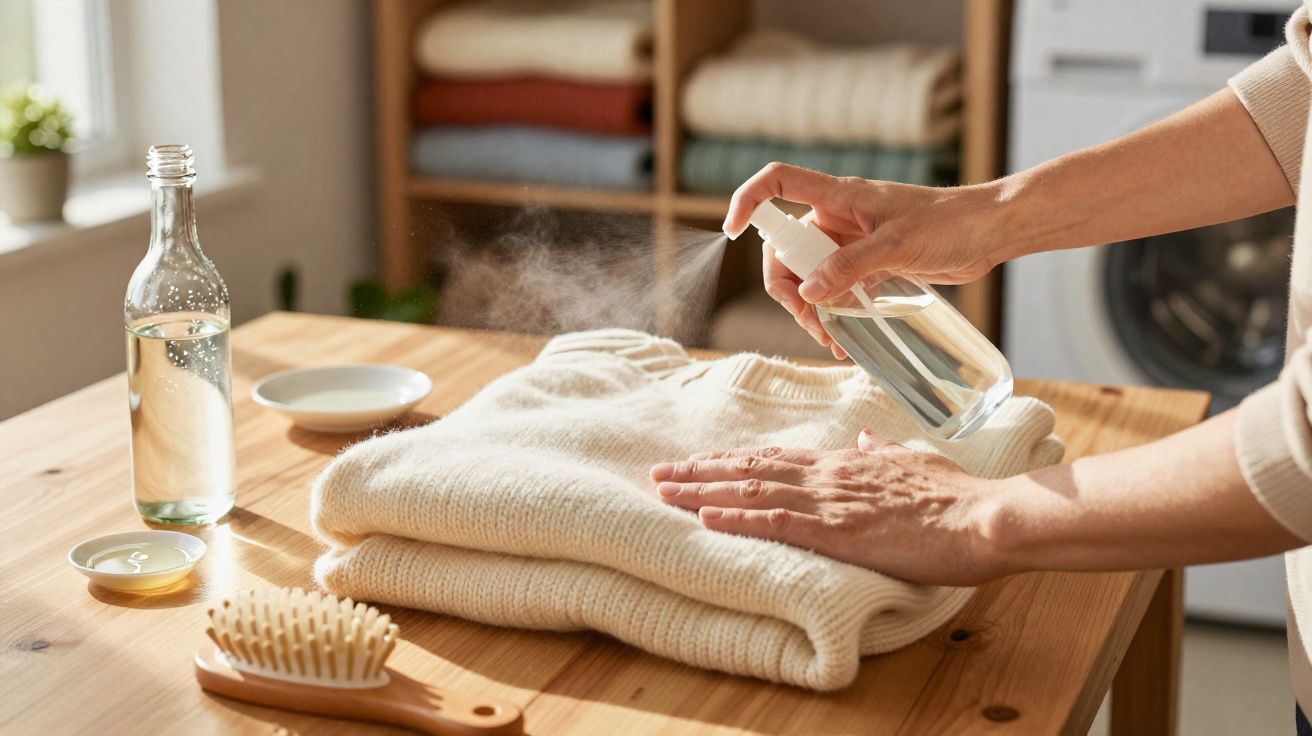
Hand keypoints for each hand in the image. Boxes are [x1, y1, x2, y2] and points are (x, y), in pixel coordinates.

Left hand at [650, 429, 1009, 585]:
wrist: (984, 517)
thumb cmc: (956, 495)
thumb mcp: (916, 462)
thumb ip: (886, 451)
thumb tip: (867, 438)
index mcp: (845, 463)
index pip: (775, 458)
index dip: (732, 462)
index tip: (698, 463)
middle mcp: (829, 476)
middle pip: (751, 470)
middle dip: (702, 473)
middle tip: (659, 473)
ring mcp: (831, 501)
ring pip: (753, 492)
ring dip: (704, 493)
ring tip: (666, 492)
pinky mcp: (839, 531)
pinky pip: (777, 522)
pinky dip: (737, 519)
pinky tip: (706, 518)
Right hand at [722, 163, 1009, 355]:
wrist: (989, 232)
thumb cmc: (950, 222)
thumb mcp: (897, 245)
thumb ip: (851, 266)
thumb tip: (810, 292)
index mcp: (838, 197)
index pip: (777, 184)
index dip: (748, 201)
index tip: (731, 231)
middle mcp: (837, 217)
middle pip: (786, 247)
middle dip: (788, 286)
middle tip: (808, 319)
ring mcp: (852, 242)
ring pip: (810, 274)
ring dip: (811, 307)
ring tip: (830, 338)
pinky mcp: (869, 264)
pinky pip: (836, 288)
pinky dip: (834, 312)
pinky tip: (845, 338)